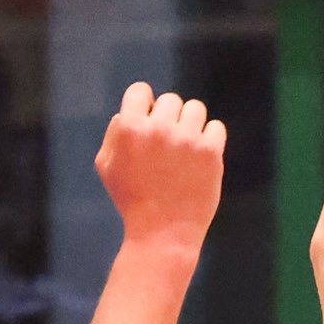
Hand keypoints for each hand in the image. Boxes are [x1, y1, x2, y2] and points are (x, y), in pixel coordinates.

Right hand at [93, 84, 226, 253]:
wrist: (163, 233)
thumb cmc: (132, 199)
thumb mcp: (107, 166)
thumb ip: (115, 133)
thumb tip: (130, 110)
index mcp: (129, 129)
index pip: (140, 90)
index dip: (143, 103)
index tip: (147, 120)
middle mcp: (158, 129)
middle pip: (170, 100)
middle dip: (168, 118)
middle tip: (166, 146)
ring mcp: (186, 139)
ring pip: (195, 108)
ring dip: (190, 124)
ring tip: (184, 149)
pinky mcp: (210, 152)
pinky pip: (216, 127)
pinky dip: (210, 140)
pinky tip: (199, 159)